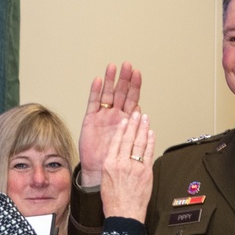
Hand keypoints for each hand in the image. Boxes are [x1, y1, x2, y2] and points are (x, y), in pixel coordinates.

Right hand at [79, 62, 141, 187]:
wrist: (101, 169)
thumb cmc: (116, 157)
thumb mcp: (130, 142)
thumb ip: (135, 127)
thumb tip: (143, 114)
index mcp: (126, 118)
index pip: (132, 98)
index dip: (135, 86)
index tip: (138, 73)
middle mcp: (115, 114)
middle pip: (120, 92)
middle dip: (123, 79)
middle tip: (126, 65)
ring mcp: (103, 115)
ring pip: (107, 94)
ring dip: (110, 80)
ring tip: (112, 67)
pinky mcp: (90, 119)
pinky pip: (93, 103)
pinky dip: (95, 92)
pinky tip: (98, 81)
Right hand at [101, 111, 153, 221]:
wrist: (124, 215)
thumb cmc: (114, 202)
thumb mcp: (106, 181)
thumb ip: (112, 166)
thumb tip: (118, 157)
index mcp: (109, 164)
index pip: (116, 141)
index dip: (121, 129)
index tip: (125, 121)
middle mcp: (121, 163)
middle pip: (128, 139)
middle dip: (133, 124)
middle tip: (137, 113)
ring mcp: (135, 167)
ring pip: (139, 143)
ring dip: (143, 129)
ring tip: (145, 119)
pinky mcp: (146, 172)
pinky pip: (148, 153)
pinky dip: (150, 142)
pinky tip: (152, 133)